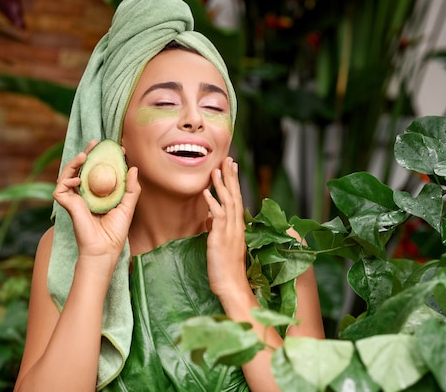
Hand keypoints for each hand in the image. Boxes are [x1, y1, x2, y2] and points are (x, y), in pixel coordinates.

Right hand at [53, 140, 140, 273]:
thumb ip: (131, 188)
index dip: (104, 158)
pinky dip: (67, 180)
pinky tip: (78, 179)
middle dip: (88, 153)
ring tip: (85, 154)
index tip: (117, 148)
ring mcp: (75, 198)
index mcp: (99, 193)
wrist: (104, 248)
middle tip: (96, 142)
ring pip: (69, 174)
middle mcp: (85, 193)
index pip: (99, 170)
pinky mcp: (67, 205)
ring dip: (74, 162)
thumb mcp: (128, 206)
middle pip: (83, 168)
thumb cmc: (116, 231)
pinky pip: (61, 188)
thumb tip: (134, 168)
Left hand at [203, 157, 248, 296]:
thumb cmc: (226, 269)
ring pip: (227, 203)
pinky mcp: (221, 238)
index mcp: (238, 227)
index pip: (237, 199)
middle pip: (235, 196)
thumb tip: (209, 219)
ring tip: (216, 170)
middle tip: (228, 159)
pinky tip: (207, 192)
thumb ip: (217, 229)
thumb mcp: (221, 245)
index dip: (234, 182)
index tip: (232, 167)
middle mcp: (236, 226)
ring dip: (221, 185)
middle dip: (230, 177)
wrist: (231, 286)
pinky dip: (212, 203)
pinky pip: (217, 217)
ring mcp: (230, 231)